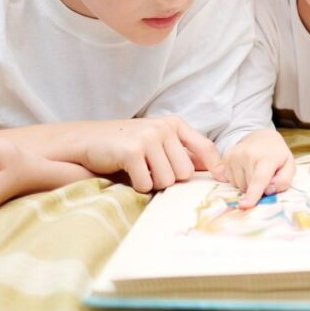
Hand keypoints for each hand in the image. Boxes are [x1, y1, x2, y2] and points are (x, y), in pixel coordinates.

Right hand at [74, 116, 221, 192]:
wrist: (88, 140)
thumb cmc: (126, 145)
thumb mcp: (158, 141)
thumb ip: (183, 152)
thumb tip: (215, 169)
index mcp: (174, 124)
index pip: (205, 147)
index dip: (215, 166)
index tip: (221, 179)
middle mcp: (164, 128)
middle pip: (185, 172)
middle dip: (171, 178)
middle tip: (152, 171)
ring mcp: (148, 138)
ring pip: (168, 180)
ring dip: (153, 183)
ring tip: (140, 170)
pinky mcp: (132, 152)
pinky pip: (147, 184)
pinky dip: (138, 186)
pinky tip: (128, 173)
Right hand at [221, 129, 294, 209]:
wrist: (261, 137)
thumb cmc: (277, 155)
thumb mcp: (288, 166)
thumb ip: (283, 180)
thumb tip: (268, 191)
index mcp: (267, 157)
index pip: (259, 179)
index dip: (253, 194)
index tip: (246, 205)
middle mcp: (248, 154)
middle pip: (248, 186)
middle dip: (256, 188)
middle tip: (264, 175)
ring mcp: (235, 155)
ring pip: (238, 185)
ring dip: (247, 184)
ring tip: (254, 170)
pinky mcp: (226, 157)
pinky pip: (230, 180)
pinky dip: (239, 179)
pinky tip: (245, 168)